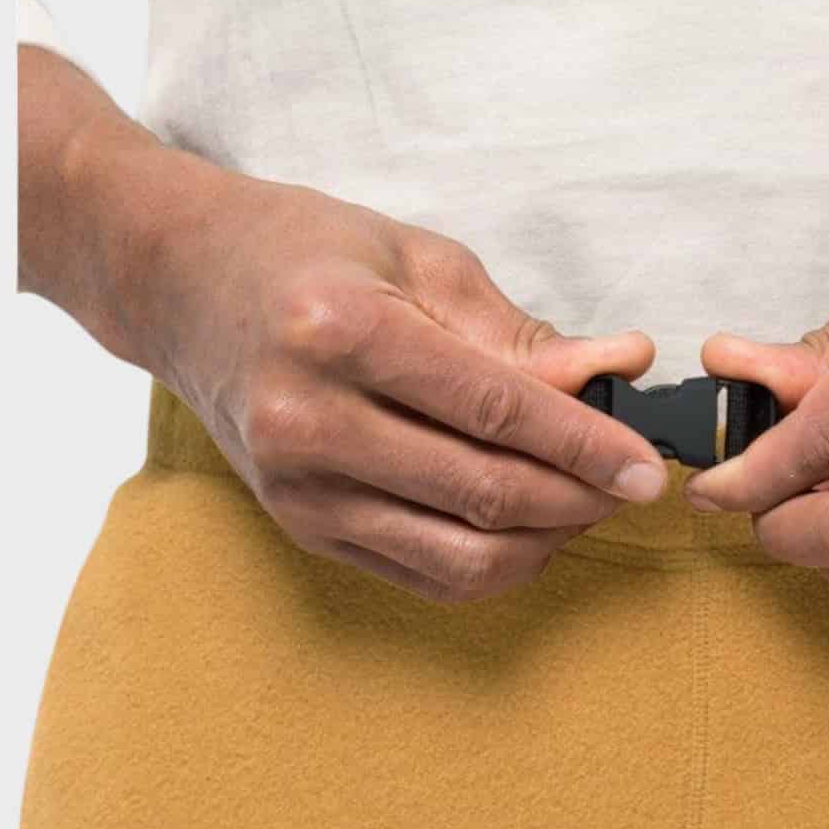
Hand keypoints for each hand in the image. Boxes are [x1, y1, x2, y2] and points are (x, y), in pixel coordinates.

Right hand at [34, 97, 671, 602]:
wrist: (181, 285)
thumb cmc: (305, 254)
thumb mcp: (418, 261)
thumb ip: (519, 330)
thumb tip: (618, 370)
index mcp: (339, 331)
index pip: (492, 408)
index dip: (585, 444)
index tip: (648, 466)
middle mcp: (307, 419)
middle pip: (482, 492)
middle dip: (580, 498)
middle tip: (633, 486)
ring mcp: (297, 487)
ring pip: (461, 555)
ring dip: (546, 541)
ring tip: (587, 503)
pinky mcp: (302, 529)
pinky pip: (426, 575)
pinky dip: (496, 563)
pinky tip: (531, 526)